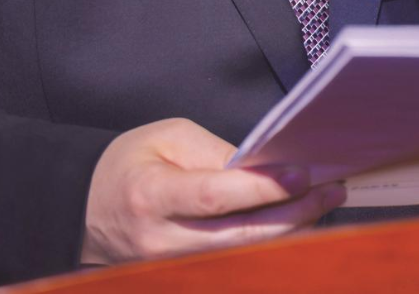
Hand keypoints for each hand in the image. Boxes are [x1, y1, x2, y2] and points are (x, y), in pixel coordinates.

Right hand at [80, 117, 345, 264]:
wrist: (86, 210)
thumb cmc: (128, 165)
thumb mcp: (166, 138)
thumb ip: (215, 153)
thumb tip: (265, 170)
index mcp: (151, 195)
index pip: (215, 196)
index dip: (262, 188)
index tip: (303, 174)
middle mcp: (161, 242)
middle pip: (240, 237)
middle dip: (294, 214)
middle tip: (332, 189)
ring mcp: (171, 271)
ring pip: (244, 258)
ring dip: (290, 232)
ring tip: (324, 203)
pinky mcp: (184, 281)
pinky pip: (235, 266)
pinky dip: (269, 247)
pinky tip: (295, 225)